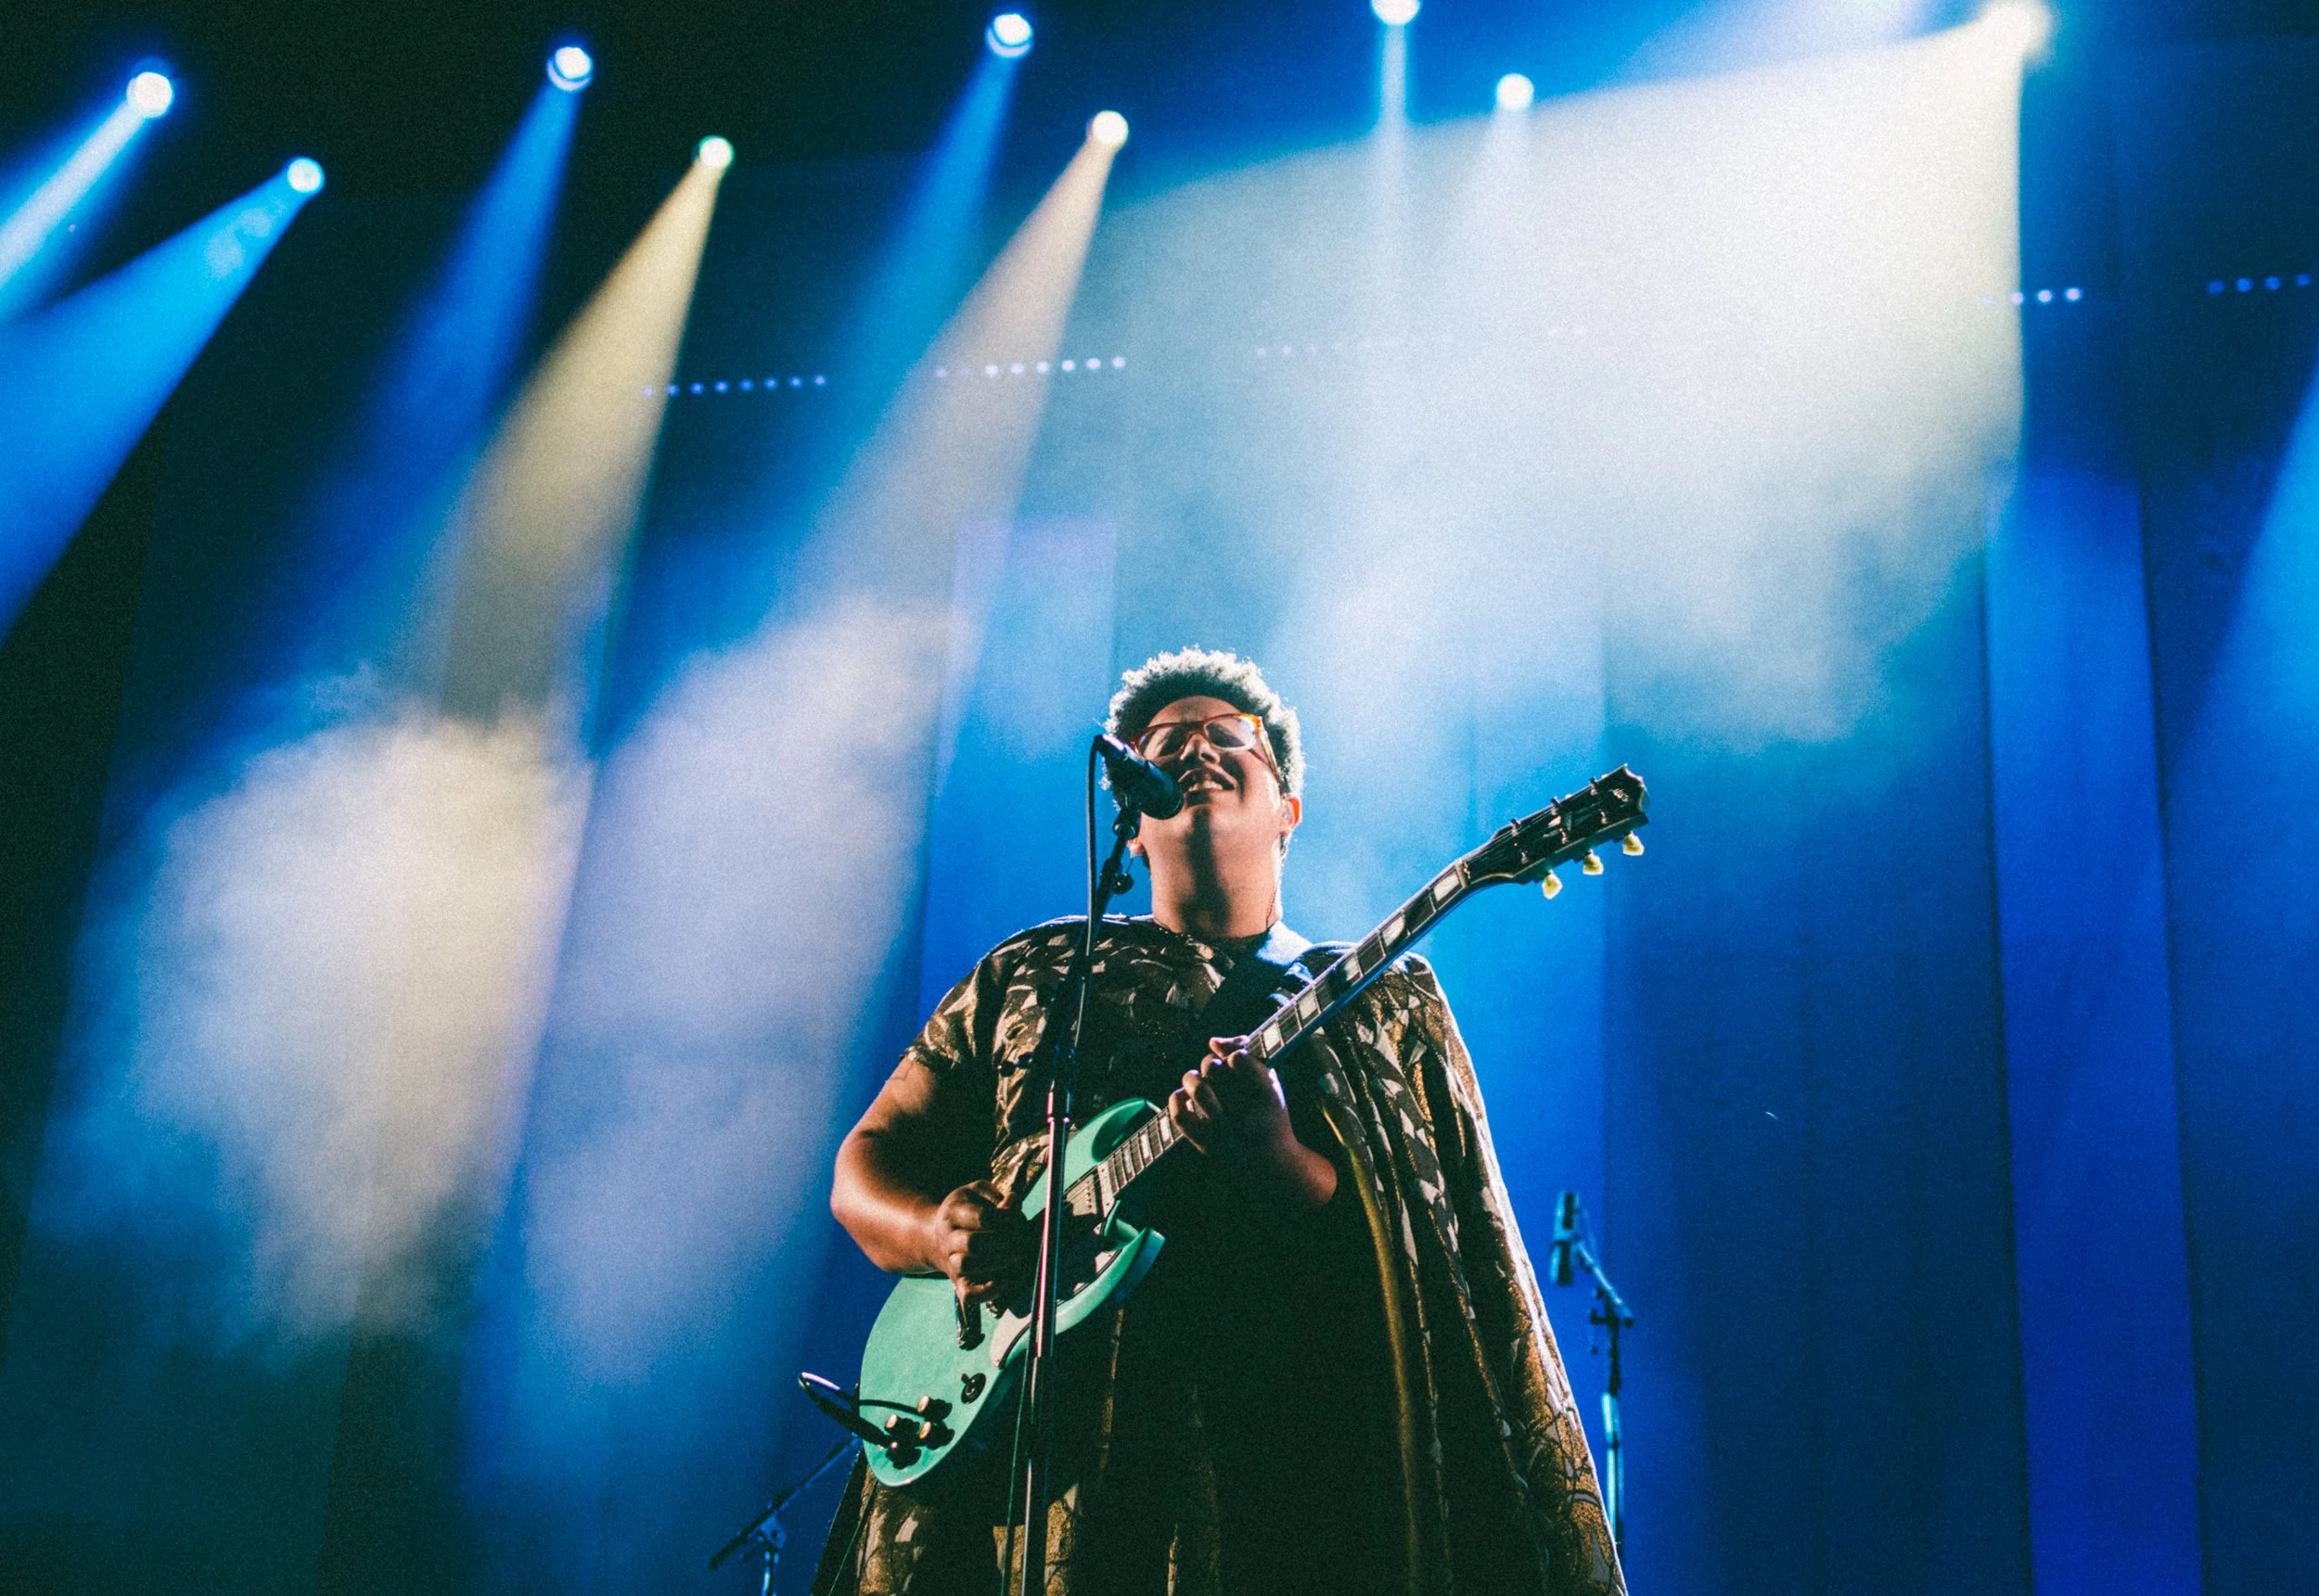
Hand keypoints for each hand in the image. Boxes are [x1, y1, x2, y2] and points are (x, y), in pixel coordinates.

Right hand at [924, 1180, 1032, 1305]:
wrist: (933, 1236)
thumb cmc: (966, 1210)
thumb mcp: (976, 1192)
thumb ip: (997, 1195)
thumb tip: (1013, 1203)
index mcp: (954, 1211)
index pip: (983, 1217)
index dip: (1007, 1219)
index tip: (1019, 1219)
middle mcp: (948, 1237)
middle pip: (974, 1243)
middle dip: (1005, 1242)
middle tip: (1021, 1239)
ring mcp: (951, 1261)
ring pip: (968, 1266)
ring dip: (998, 1263)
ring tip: (1017, 1256)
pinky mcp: (958, 1282)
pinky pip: (968, 1293)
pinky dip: (986, 1292)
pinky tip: (1004, 1283)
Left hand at [1166, 1037, 1296, 1167]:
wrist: (1270, 1164)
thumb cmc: (1269, 1115)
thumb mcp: (1270, 1085)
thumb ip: (1247, 1056)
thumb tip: (1213, 1041)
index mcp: (1267, 1096)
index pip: (1239, 1058)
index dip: (1233, 1055)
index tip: (1237, 1063)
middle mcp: (1245, 1114)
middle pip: (1214, 1069)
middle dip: (1211, 1064)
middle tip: (1216, 1072)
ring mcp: (1223, 1131)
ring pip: (1197, 1089)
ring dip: (1193, 1078)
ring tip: (1197, 1081)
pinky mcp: (1205, 1144)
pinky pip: (1179, 1116)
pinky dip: (1177, 1099)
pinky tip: (1185, 1097)